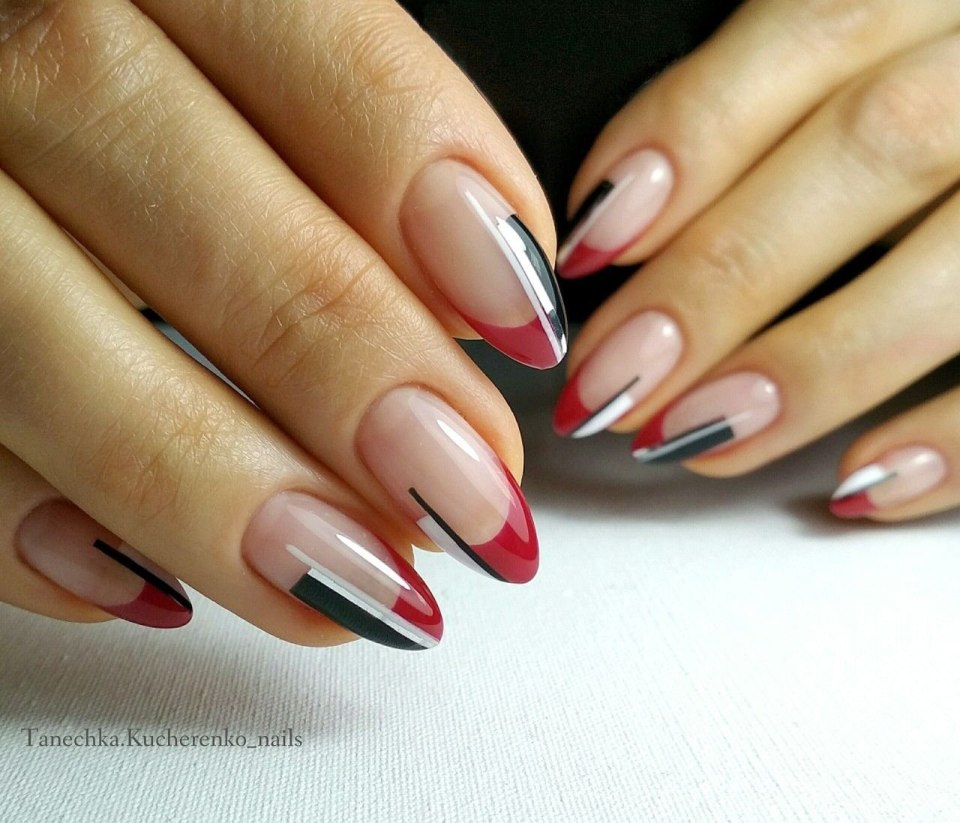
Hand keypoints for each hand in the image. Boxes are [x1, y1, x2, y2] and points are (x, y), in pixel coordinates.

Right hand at [0, 0, 565, 646]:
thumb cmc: (147, 92)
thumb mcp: (245, 70)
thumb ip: (353, 150)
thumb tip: (474, 312)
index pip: (304, 39)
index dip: (425, 183)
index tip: (525, 328)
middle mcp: (10, 45)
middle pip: (178, 198)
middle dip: (342, 370)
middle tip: (465, 497)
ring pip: (35, 337)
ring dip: (214, 490)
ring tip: (362, 579)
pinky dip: (32, 529)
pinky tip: (154, 584)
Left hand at [553, 0, 959, 521]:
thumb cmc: (931, 98)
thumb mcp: (871, 54)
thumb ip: (764, 107)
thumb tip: (617, 222)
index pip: (811, 35)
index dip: (691, 139)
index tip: (590, 244)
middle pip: (873, 152)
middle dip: (723, 278)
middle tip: (615, 378)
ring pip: (957, 264)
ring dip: (815, 364)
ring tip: (702, 437)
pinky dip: (955, 439)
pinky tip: (859, 483)